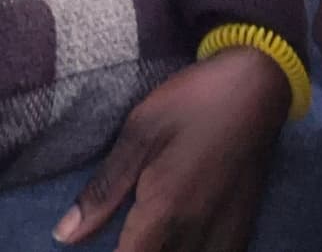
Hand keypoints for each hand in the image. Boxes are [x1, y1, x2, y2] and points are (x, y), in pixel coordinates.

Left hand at [54, 49, 290, 251]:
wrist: (258, 86)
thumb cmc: (194, 101)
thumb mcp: (140, 132)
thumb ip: (104, 189)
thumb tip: (63, 235)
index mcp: (163, 212)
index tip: (98, 247)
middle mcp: (194, 236)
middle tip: (125, 235)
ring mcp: (223, 239)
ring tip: (147, 237)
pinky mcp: (242, 233)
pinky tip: (181, 242)